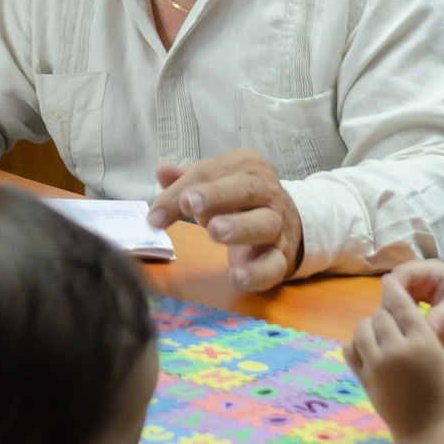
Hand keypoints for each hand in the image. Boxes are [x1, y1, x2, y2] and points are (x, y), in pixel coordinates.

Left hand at [149, 152, 302, 292]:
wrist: (288, 222)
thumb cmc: (239, 199)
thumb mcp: (215, 183)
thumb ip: (188, 180)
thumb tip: (162, 170)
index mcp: (247, 167)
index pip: (211, 173)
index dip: (180, 192)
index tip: (154, 216)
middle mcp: (267, 191)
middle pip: (244, 189)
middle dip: (216, 195)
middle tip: (189, 204)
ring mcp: (278, 224)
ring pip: (264, 223)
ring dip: (239, 227)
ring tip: (214, 232)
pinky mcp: (282, 256)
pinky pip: (273, 264)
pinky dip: (257, 272)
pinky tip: (236, 277)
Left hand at [343, 274, 443, 438]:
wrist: (428, 430)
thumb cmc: (442, 394)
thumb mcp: (440, 357)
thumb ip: (420, 334)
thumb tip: (399, 311)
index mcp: (423, 342)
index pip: (402, 305)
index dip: (394, 290)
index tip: (388, 281)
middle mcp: (397, 349)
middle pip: (380, 315)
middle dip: (384, 316)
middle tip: (391, 325)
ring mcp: (377, 364)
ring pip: (362, 329)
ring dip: (368, 328)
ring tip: (378, 337)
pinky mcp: (363, 378)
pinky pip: (349, 349)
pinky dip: (355, 344)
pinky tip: (366, 349)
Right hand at [386, 260, 443, 348]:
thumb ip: (440, 317)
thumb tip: (422, 327)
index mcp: (431, 271)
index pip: (403, 273)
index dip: (393, 289)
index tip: (390, 310)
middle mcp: (421, 278)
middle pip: (395, 284)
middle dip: (389, 301)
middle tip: (388, 322)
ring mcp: (418, 292)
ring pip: (395, 297)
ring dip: (391, 310)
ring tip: (390, 328)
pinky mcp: (416, 305)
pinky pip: (400, 308)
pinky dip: (397, 318)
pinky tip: (397, 331)